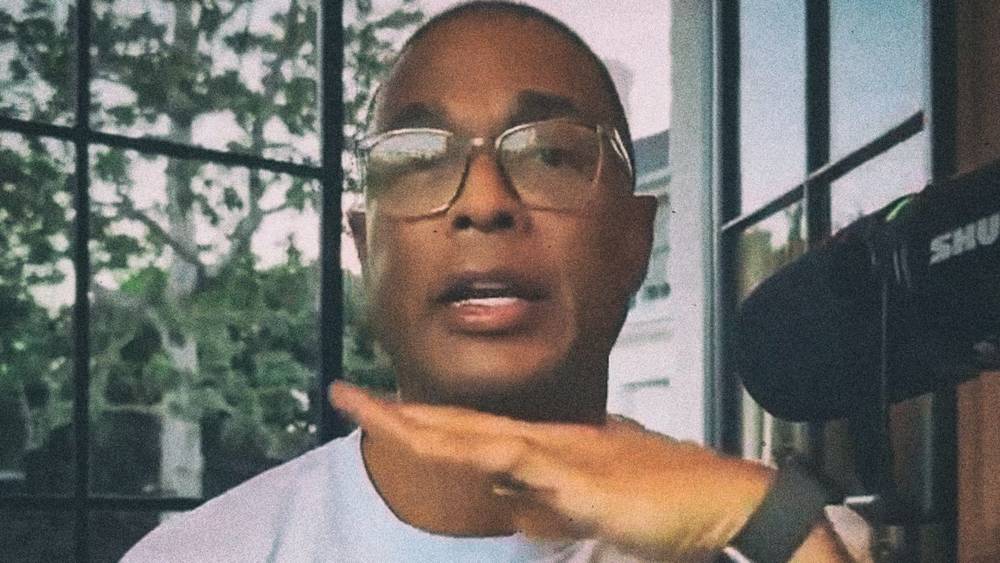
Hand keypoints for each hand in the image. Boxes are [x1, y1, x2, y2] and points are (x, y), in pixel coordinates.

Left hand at [330, 382, 774, 560]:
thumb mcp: (591, 506)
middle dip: (397, 413)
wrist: (726, 498)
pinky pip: (527, 465)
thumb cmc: (665, 499)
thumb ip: (547, 502)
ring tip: (370, 412)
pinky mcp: (587, 480)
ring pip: (479, 438)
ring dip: (422, 427)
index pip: (468, 430)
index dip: (420, 420)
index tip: (377, 411)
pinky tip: (451, 449)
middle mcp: (547, 442)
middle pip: (458, 425)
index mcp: (546, 448)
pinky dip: (487, 456)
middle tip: (343, 395)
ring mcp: (565, 456)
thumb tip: (508, 504)